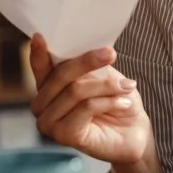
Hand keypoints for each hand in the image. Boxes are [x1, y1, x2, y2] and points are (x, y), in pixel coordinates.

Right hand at [29, 34, 151, 164]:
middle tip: (111, 54)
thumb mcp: (105, 78)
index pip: (40, 67)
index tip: (40, 36)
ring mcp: (49, 123)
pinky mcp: (63, 136)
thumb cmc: (118, 103)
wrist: (134, 134)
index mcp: (49, 88)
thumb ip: (90, 68)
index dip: (38, 52)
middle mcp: (42, 105)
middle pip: (61, 75)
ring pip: (76, 90)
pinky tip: (124, 103)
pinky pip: (86, 107)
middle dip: (88, 61)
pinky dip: (109, 101)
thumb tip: (87, 50)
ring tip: (127, 87)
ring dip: (107, 86)